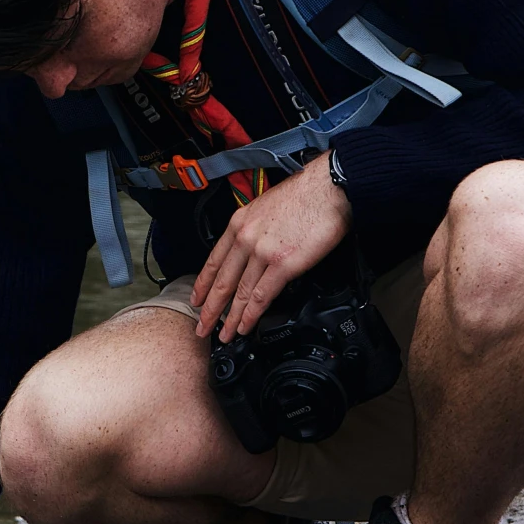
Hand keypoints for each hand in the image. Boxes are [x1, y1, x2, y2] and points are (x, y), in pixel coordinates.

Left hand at [191, 153, 351, 342]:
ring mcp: (262, 252)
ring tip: (224, 334)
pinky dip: (251, 315)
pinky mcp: (282, 264)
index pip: (214, 261)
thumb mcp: (266, 207)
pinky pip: (261, 296)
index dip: (203, 284)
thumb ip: (254, 230)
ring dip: (230, 318)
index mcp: (239, 223)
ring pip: (240, 293)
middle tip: (202, 327)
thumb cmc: (305, 195)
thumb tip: (253, 250)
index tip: (196, 300)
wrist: (327, 188)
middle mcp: (245, 238)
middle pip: (222, 281)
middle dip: (210, 309)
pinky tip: (245, 325)